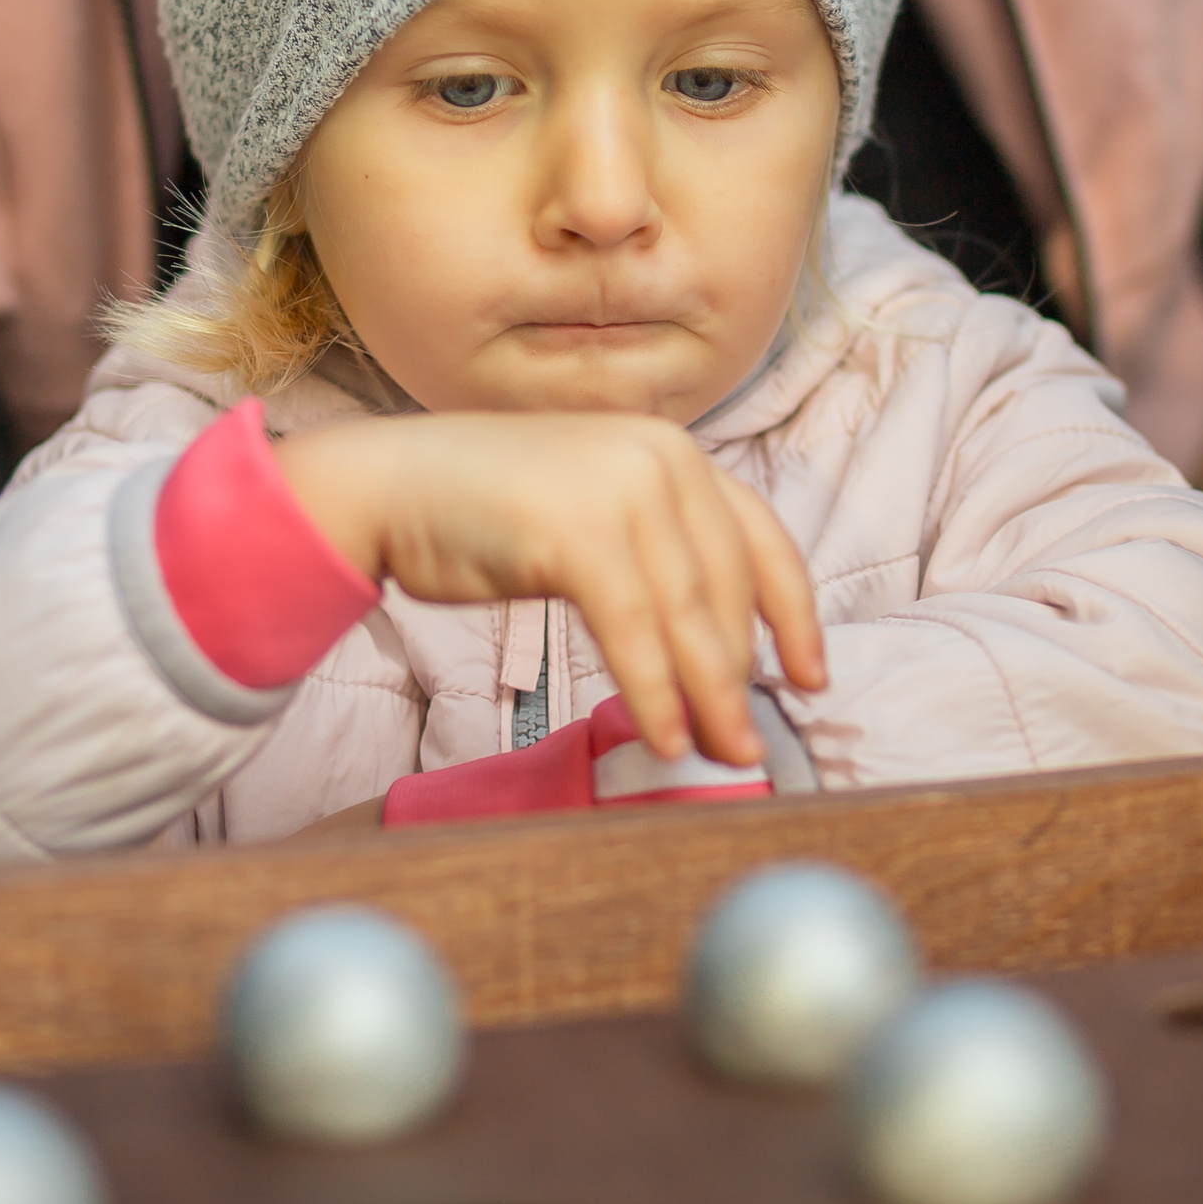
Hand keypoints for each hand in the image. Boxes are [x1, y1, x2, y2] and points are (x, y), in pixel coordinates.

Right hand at [272, 413, 824, 766]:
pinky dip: (655, 692)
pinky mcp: (579, 531)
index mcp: (675, 451)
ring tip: (717, 752)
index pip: (762, 539)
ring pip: (688, 615)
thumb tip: (714, 649)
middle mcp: (662, 458)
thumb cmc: (487, 511)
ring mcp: (621, 489)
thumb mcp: (594, 511)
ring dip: (709, 696)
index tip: (811, 676)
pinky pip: (635, 633)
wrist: (391, 485)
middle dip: (743, 675)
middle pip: (729, 588)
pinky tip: (662, 736)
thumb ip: (656, 550)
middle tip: (746, 743)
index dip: (795, 615)